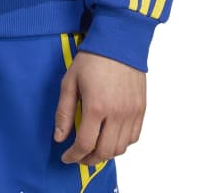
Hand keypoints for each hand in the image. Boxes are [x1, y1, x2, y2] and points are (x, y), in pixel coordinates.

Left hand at [52, 51, 145, 165]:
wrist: (119, 41)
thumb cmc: (92, 58)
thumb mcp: (70, 81)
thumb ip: (64, 112)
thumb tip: (59, 137)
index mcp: (96, 106)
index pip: (84, 144)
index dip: (73, 156)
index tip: (66, 157)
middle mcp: (117, 113)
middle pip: (104, 152)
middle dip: (88, 159)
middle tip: (79, 157)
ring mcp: (131, 112)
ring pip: (120, 148)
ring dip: (105, 154)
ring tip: (94, 149)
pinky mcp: (141, 109)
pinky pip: (134, 137)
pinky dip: (122, 143)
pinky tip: (111, 138)